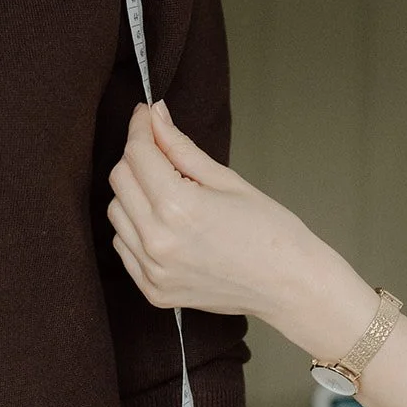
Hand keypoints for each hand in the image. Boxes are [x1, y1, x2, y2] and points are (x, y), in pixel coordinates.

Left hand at [108, 102, 314, 322]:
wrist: (289, 285)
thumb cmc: (270, 232)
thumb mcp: (228, 180)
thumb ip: (181, 148)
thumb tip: (156, 117)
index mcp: (179, 207)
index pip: (137, 154)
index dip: (140, 127)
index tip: (147, 115)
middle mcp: (157, 240)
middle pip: (120, 180)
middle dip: (136, 156)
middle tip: (162, 149)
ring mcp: (152, 270)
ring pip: (117, 213)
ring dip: (134, 193)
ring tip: (169, 191)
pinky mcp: (153, 290)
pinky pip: (125, 246)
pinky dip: (136, 227)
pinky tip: (165, 222)